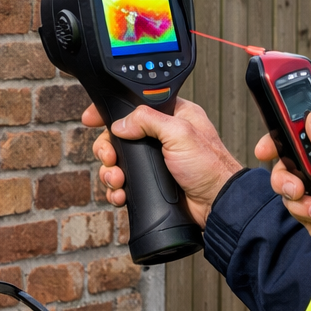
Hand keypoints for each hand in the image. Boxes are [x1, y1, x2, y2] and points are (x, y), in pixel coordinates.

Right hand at [85, 99, 242, 226]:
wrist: (217, 204)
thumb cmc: (210, 167)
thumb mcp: (179, 133)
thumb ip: (147, 120)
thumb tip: (119, 124)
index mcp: (171, 116)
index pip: (134, 106)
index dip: (111, 111)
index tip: (92, 118)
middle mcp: (161, 137)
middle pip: (119, 137)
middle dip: (107, 149)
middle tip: (109, 158)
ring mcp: (154, 162)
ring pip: (118, 162)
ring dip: (110, 172)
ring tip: (117, 180)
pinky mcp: (150, 183)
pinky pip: (124, 184)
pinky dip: (117, 190)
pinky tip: (121, 194)